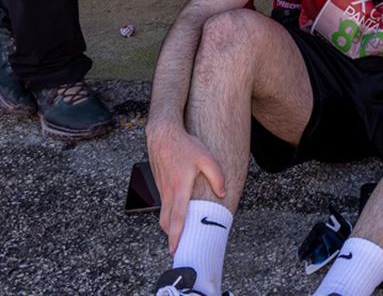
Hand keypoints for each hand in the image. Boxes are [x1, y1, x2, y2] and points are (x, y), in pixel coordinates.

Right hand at [146, 122, 226, 252]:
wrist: (163, 134)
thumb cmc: (184, 146)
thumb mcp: (206, 158)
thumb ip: (217, 176)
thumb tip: (222, 194)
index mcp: (179, 188)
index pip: (176, 218)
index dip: (175, 235)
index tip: (175, 248)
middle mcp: (168, 192)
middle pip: (166, 222)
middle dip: (171, 236)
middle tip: (180, 247)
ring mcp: (162, 189)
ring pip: (163, 214)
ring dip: (170, 226)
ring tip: (180, 234)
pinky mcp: (160, 185)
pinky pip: (163, 205)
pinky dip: (169, 214)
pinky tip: (178, 214)